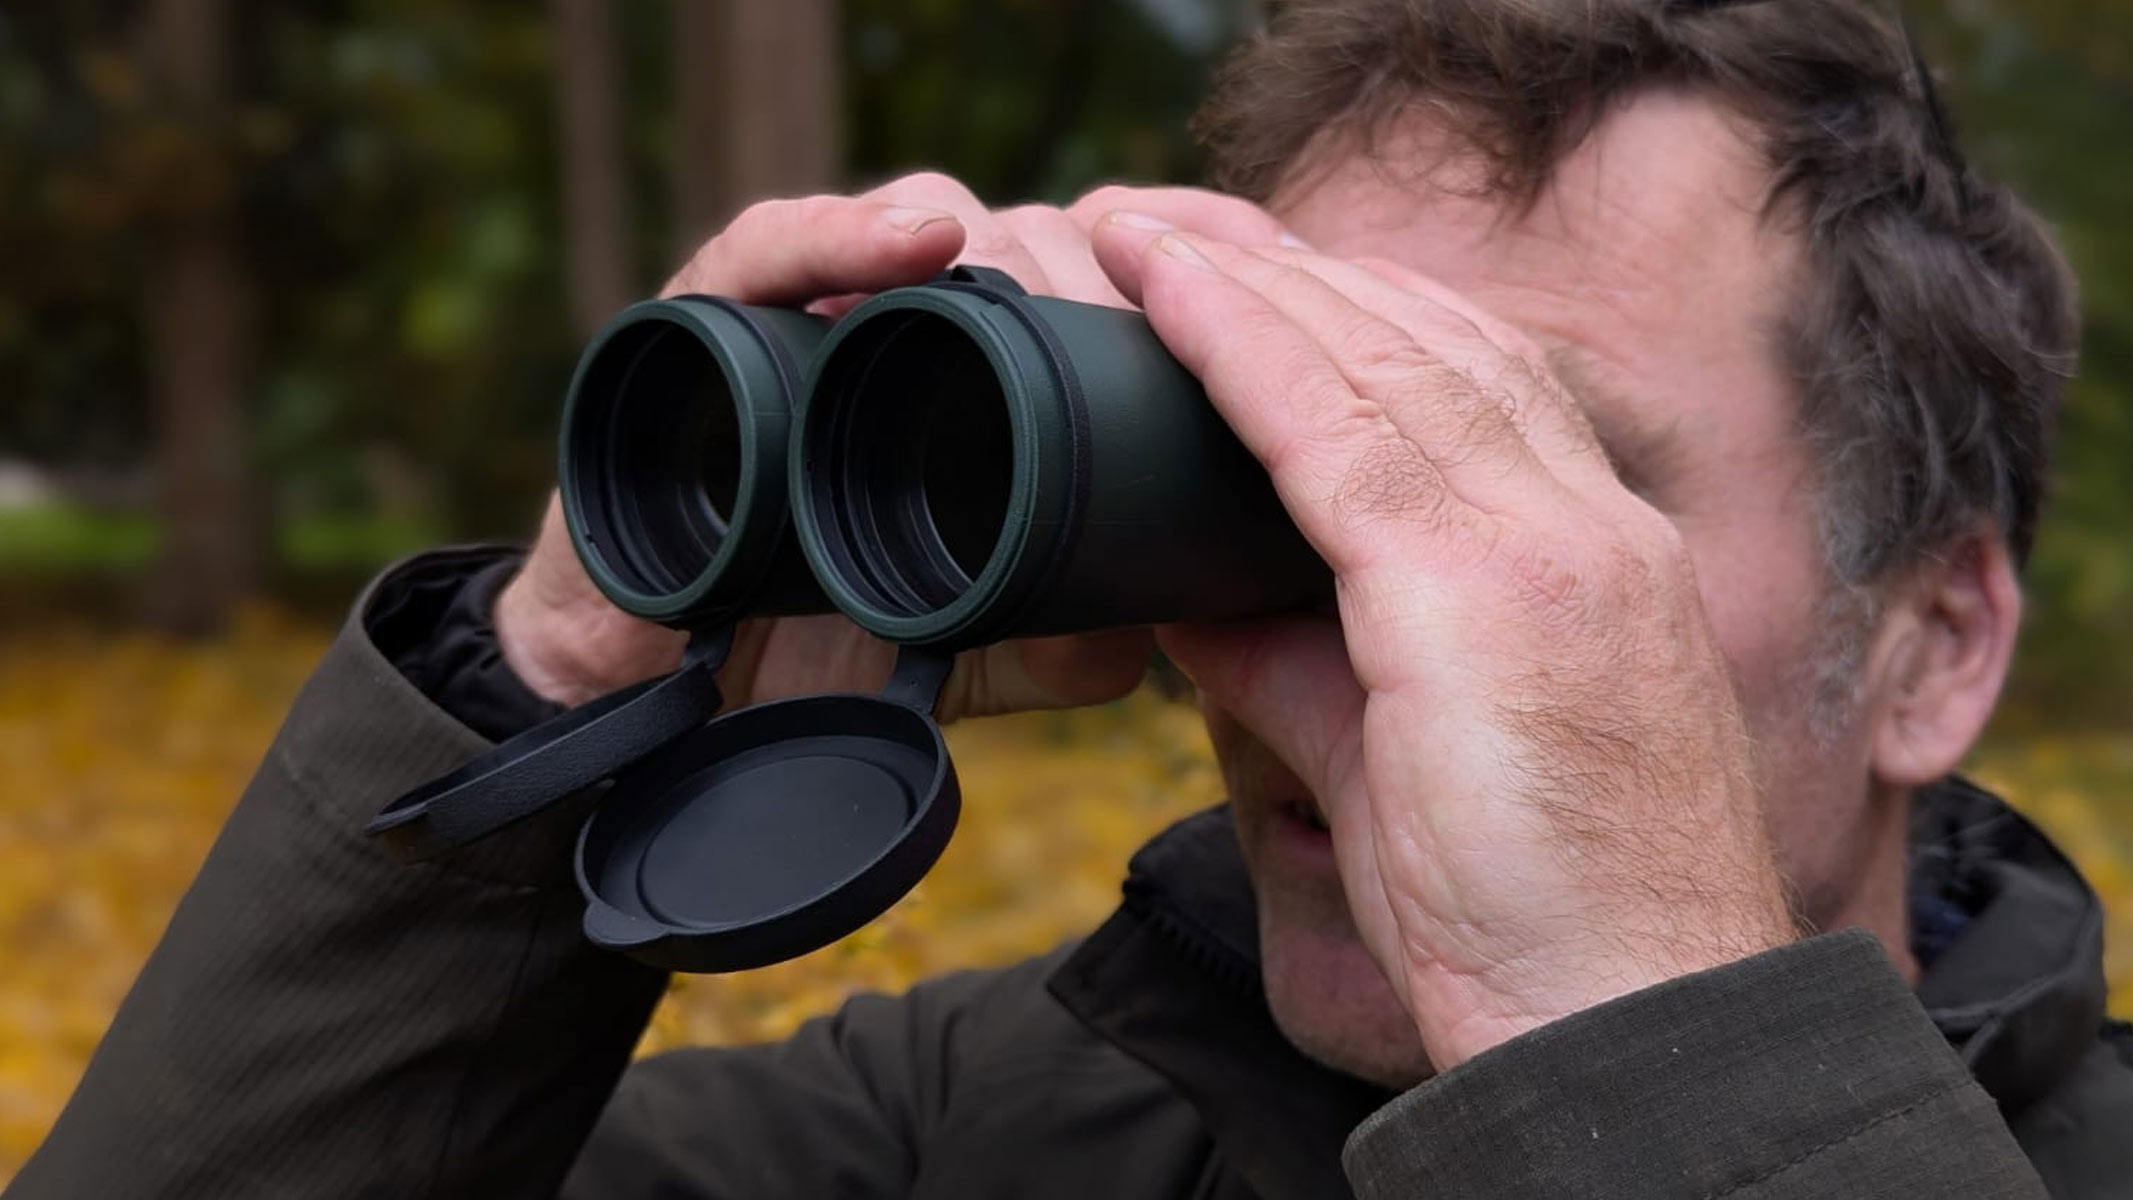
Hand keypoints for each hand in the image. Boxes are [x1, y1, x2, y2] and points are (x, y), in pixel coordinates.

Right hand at [495, 174, 1294, 720]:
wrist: (646, 677)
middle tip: (1166, 321)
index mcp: (978, 377)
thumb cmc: (803, 639)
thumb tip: (1152, 639)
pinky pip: (777, 242)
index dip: (1182, 272)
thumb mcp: (957, 649)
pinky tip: (922, 237)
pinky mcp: (713, 308)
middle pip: (1036, 243)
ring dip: (1009, 248)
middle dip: (1111, 272)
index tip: (1266, 293)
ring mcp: (814, 305)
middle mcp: (906, 323)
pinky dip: (846, 232)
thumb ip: (1052, 640)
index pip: (1099, 280)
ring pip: (933, 223)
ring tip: (1066, 292)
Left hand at [1087, 217, 1797, 1068]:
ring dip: (1253, 285)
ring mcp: (1550, 547)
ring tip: (1150, 235)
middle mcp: (1588, 525)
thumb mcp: (1398, 758)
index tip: (1262, 283)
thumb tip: (1180, 599)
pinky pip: (1341, 432)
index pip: (1481, 387)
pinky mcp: (1484, 593)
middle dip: (1299, 273)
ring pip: (1384, 362)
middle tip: (1185, 227)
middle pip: (1432, 343)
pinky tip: (1174, 298)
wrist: (1626, 1020)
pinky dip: (1246, 351)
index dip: (1364, 318)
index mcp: (1597, 555)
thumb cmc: (1531, 916)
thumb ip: (1295, 661)